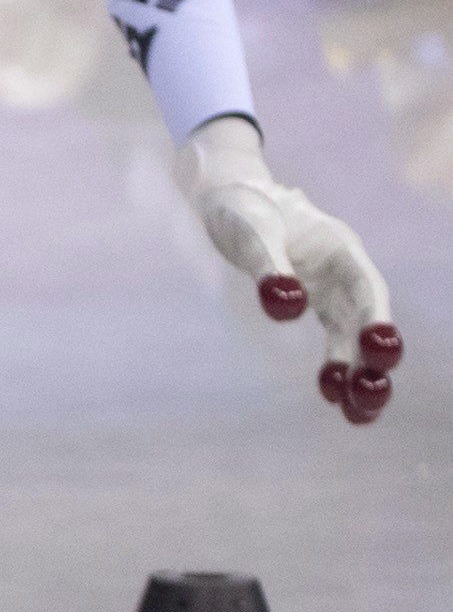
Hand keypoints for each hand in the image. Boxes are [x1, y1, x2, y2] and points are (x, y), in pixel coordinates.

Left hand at [182, 116, 399, 423]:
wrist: (232, 197)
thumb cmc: (243, 208)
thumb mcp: (250, 233)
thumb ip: (268, 267)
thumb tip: (288, 307)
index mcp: (339, 248)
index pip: (367, 288)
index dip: (375, 319)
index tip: (379, 350)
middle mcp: (343, 272)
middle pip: (366, 318)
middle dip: (373, 358)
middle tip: (370, 397)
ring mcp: (330, 289)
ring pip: (352, 335)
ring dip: (357, 371)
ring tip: (358, 414)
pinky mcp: (312, 302)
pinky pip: (332, 338)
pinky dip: (335, 365)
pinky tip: (332, 394)